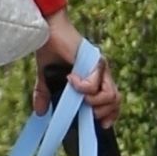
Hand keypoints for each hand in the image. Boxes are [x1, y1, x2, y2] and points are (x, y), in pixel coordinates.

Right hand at [34, 8, 120, 127]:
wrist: (48, 31)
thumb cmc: (50, 50)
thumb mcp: (47, 78)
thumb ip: (46, 94)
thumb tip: (40, 113)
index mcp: (96, 78)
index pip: (113, 101)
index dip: (111, 115)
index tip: (101, 125)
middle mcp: (102, 73)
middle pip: (116, 100)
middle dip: (103, 112)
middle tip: (86, 111)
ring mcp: (100, 67)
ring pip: (110, 95)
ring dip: (93, 101)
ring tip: (78, 96)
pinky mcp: (95, 61)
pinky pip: (94, 84)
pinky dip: (82, 86)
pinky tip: (70, 79)